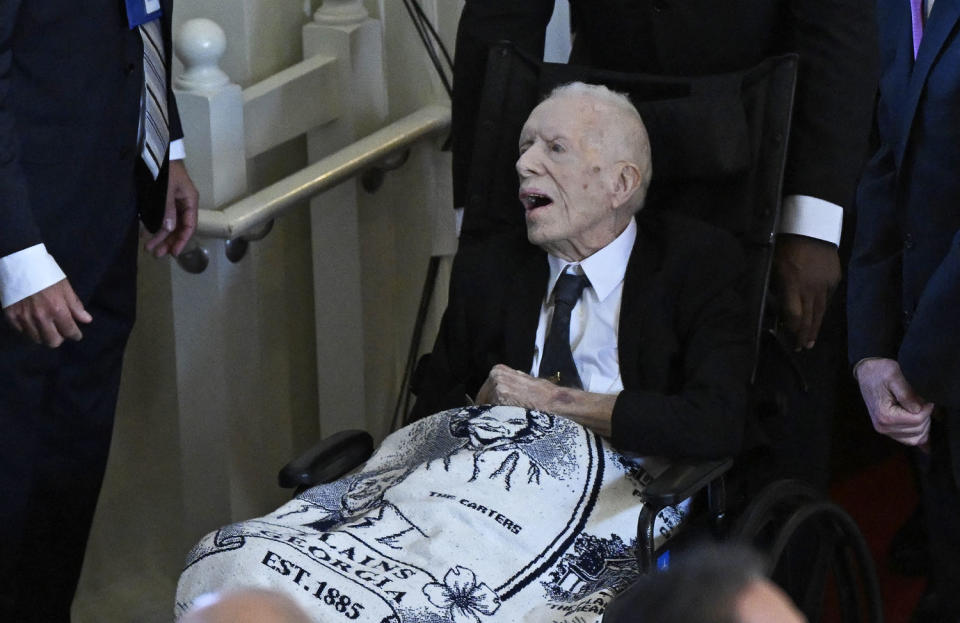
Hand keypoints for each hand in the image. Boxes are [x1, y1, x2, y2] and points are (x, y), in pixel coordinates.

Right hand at [3, 278, 91, 346]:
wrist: (19, 263)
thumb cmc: (46, 273)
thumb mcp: (65, 287)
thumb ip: (75, 306)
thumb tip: (86, 320)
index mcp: (57, 310)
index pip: (69, 331)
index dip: (76, 335)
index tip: (77, 335)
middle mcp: (41, 318)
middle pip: (52, 342)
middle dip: (59, 338)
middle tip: (60, 332)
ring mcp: (24, 318)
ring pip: (36, 339)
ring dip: (43, 336)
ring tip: (46, 328)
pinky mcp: (10, 316)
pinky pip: (22, 332)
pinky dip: (29, 330)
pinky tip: (32, 323)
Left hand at [145, 159, 198, 257]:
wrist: (157, 149)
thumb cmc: (166, 168)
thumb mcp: (167, 189)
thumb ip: (168, 209)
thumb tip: (169, 229)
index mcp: (190, 201)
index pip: (189, 226)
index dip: (182, 241)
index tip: (173, 253)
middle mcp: (183, 203)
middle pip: (178, 228)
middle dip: (168, 241)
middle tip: (156, 254)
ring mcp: (173, 202)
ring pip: (169, 224)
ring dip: (160, 236)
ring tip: (148, 247)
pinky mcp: (163, 199)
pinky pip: (161, 217)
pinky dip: (155, 226)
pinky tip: (146, 233)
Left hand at [475, 364, 615, 435]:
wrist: (556, 403)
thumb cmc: (544, 395)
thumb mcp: (524, 381)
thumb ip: (508, 385)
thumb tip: (495, 395)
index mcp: (497, 371)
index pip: (484, 392)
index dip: (487, 405)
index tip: (493, 415)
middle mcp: (494, 378)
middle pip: (481, 400)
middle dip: (488, 412)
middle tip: (499, 424)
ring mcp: (495, 390)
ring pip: (486, 409)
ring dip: (492, 419)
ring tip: (505, 426)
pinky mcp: (499, 403)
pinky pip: (491, 417)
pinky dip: (497, 424)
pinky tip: (506, 428)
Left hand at [774, 234, 840, 349]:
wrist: (811, 226)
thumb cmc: (785, 246)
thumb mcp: (773, 266)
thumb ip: (776, 288)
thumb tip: (777, 309)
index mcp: (793, 283)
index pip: (794, 314)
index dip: (792, 329)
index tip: (789, 339)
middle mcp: (811, 287)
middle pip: (809, 317)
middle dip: (804, 334)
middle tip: (800, 348)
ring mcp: (825, 284)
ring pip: (820, 311)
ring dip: (815, 328)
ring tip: (810, 341)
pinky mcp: (834, 279)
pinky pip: (827, 299)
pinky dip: (822, 310)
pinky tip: (818, 319)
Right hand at [855, 358, 933, 446]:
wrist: (867, 372)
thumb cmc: (880, 372)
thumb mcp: (894, 377)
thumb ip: (907, 394)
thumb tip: (919, 409)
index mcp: (884, 415)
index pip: (917, 420)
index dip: (927, 408)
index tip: (926, 398)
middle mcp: (883, 426)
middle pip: (918, 430)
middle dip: (926, 416)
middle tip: (921, 401)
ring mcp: (885, 430)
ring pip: (916, 438)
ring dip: (923, 425)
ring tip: (918, 409)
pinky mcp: (888, 430)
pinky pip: (909, 440)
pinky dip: (918, 433)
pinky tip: (919, 422)